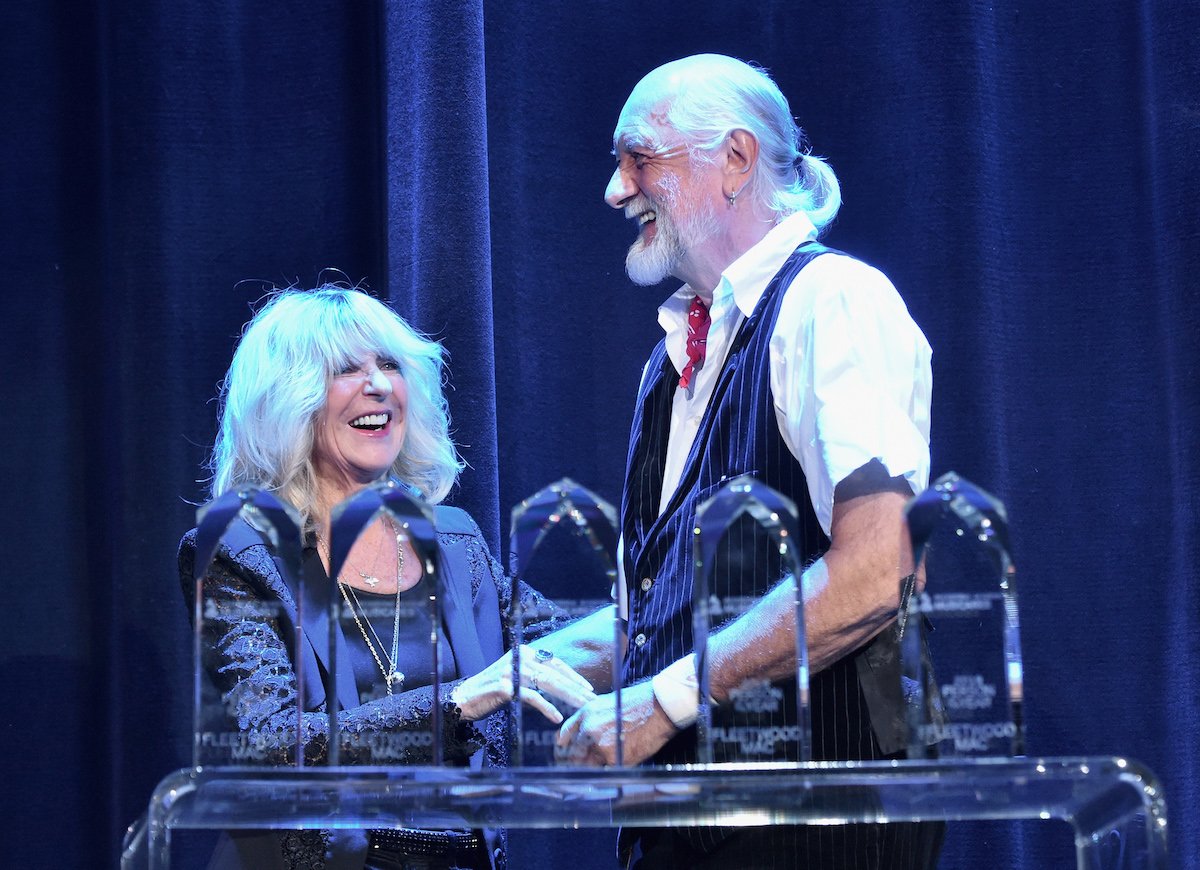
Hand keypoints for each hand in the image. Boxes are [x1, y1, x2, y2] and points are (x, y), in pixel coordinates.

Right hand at [451, 646, 594, 723]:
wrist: (464, 699)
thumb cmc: (493, 691)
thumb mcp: (518, 677)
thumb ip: (536, 675)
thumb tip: (564, 684)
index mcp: (525, 652)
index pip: (555, 662)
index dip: (573, 676)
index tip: (589, 689)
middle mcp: (519, 657)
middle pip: (554, 673)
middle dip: (575, 688)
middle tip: (592, 700)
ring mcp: (511, 671)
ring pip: (547, 683)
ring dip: (567, 696)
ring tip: (582, 706)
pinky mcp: (504, 686)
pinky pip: (531, 697)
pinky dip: (546, 707)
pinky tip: (556, 717)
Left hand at [555, 680, 676, 766]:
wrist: (658, 708)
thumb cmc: (637, 704)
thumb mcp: (607, 703)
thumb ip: (591, 717)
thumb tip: (580, 733)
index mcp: (586, 714)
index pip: (565, 735)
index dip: (562, 748)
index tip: (562, 755)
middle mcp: (588, 729)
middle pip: (572, 754)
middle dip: (571, 764)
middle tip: (571, 773)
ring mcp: (600, 744)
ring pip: (585, 766)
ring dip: (586, 773)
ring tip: (588, 780)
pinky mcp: (613, 758)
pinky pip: (603, 772)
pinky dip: (604, 775)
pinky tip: (606, 777)